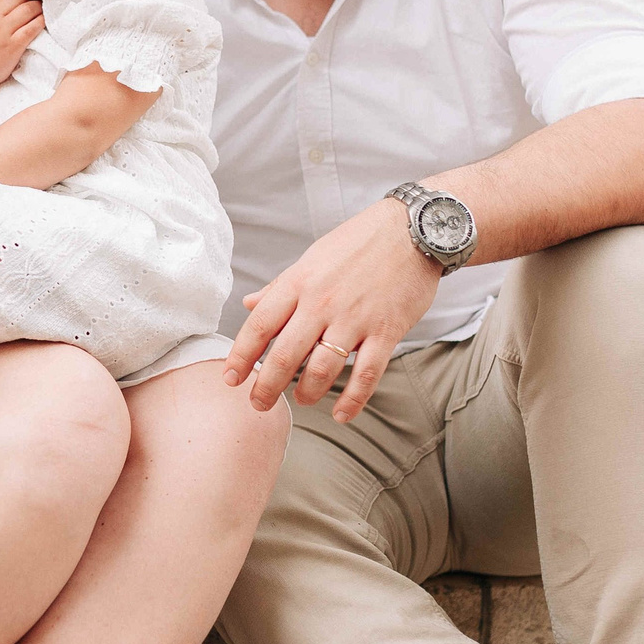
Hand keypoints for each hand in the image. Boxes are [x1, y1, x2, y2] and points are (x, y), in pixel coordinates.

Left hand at [224, 197, 444, 422]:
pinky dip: (353, 400)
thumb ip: (280, 286)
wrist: (412, 229)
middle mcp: (322, 303)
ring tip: (302, 400)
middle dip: (266, 387)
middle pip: (284, 356)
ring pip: (321, 369)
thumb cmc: (358, 243)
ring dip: (307, 393)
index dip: (240, 357)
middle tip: (259, 404)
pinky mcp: (386, 331)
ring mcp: (355, 318)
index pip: (260, 326)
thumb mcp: (312, 257)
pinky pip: (366, 374)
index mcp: (299, 282)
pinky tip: (342, 414)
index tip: (230, 379)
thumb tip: (249, 305)